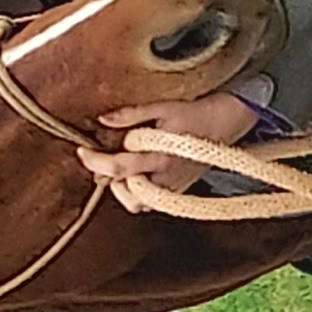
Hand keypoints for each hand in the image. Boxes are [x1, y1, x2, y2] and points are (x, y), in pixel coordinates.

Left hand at [79, 85, 261, 193]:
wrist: (230, 122)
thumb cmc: (197, 113)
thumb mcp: (163, 107)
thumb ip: (131, 115)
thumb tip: (102, 119)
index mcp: (160, 156)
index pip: (118, 167)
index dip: (95, 161)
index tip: (82, 151)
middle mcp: (166, 178)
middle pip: (126, 195)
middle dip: (109, 179)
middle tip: (104, 159)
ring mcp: (174, 188)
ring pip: (138, 204)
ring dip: (124, 189)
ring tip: (122, 168)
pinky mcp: (179, 192)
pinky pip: (151, 202)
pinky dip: (139, 191)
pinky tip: (140, 173)